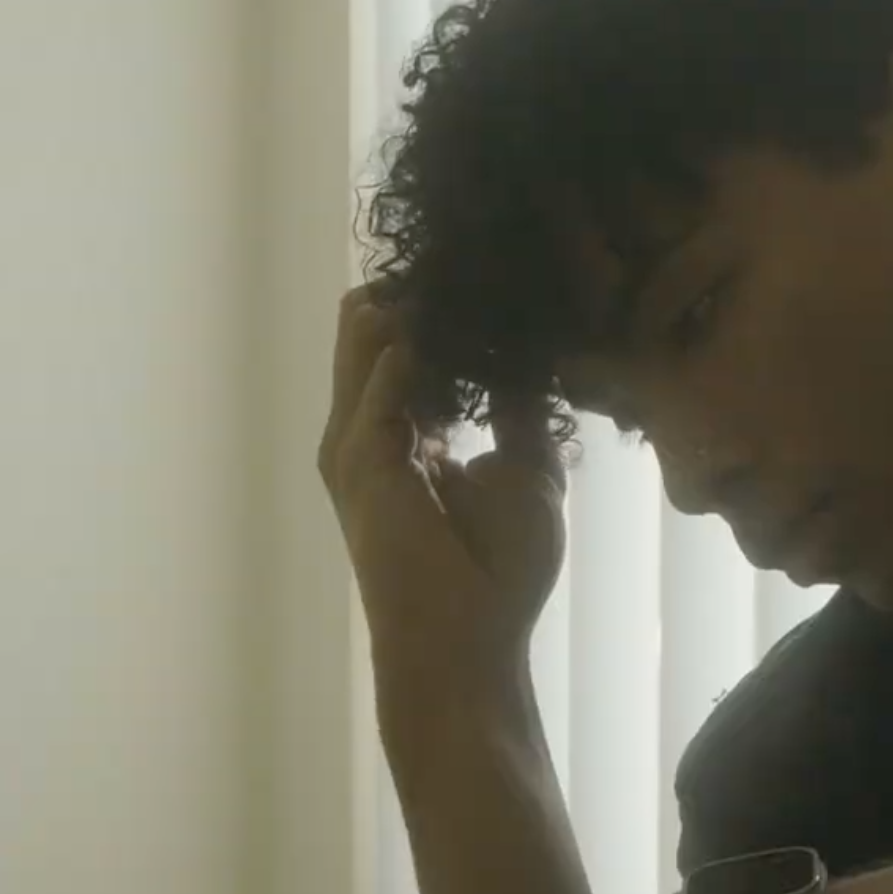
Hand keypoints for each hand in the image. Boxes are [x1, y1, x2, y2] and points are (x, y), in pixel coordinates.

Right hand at [317, 286, 565, 690]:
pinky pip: (371, 404)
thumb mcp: (529, 472)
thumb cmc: (502, 573)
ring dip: (395, 318)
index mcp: (412, 440)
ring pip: (364, 363)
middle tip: (450, 252)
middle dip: (412, 300)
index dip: (442, 314)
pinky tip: (411, 331)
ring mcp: (359, 455)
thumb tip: (534, 355)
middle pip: (379, 347)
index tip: (481, 268)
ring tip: (425, 272)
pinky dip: (391, 365)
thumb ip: (521, 412)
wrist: (471, 641)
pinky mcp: (359, 473)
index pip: (414, 357)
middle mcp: (376, 440)